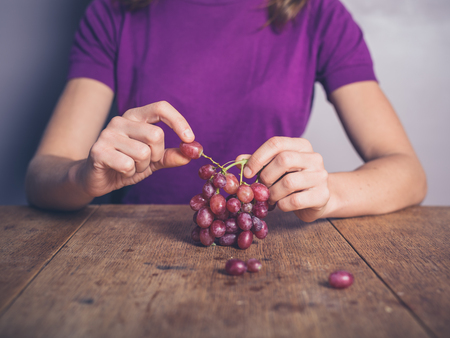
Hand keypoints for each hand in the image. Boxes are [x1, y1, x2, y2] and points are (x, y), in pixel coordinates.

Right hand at [76, 101, 194, 196]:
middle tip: (145, 162)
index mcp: (135, 117)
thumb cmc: (125, 165)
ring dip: (142, 167)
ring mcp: (107, 134)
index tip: (190, 139)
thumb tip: (193, 153)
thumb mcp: (153, 160)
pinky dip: (129, 173)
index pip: (161, 107)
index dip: (178, 121)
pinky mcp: (98, 150)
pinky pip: (128, 164)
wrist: (95, 178)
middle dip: (157, 155)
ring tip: (130, 167)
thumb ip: (171, 155)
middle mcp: (121, 120)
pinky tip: (119, 171)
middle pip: (156, 135)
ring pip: (143, 152)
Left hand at [238, 137, 329, 221]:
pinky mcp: (322, 195)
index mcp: (301, 146)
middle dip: (266, 176)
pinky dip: (282, 205)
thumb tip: (239, 160)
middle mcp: (314, 158)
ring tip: (271, 198)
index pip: (276, 143)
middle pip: (283, 160)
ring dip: (273, 193)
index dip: (257, 158)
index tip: (246, 173)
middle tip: (261, 187)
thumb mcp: (276, 168)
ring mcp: (320, 176)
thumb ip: (259, 162)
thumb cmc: (293, 181)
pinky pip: (295, 201)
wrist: (317, 199)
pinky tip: (282, 204)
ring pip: (289, 182)